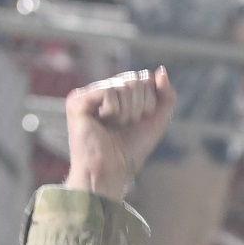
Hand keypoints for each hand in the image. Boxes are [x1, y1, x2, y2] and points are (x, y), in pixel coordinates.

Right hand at [63, 68, 175, 198]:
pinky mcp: (77, 101)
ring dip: (127, 112)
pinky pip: (108, 91)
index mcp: (117, 95)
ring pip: (122, 85)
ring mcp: (87, 95)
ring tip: (114, 127)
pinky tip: (102, 123)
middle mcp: (100, 91)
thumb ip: (166, 96)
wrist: (110, 174)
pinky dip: (113, 111)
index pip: (143, 78)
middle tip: (125, 126)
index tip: (137, 122)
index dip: (149, 101)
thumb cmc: (129, 152)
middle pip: (134, 79)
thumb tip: (161, 70)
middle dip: (139, 106)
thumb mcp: (156, 122)